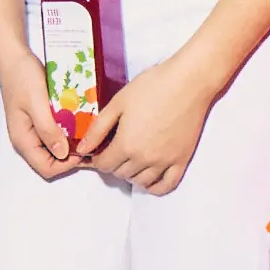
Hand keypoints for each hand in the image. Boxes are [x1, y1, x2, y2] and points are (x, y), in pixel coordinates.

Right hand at [0, 43, 83, 181]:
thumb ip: (48, 129)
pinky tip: (79, 121)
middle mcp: (27, 140)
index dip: (67, 164)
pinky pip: (56, 134)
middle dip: (72, 156)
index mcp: (23, 140)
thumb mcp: (37, 103)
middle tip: (91, 141)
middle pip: (52, 161)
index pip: (46, 168)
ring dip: (72, 144)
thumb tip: (63, 154)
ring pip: (55, 148)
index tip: (84, 148)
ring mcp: (33, 130)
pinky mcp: (40, 120)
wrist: (15, 57)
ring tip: (88, 132)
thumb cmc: (23, 77)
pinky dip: (68, 132)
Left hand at [78, 52, 218, 194]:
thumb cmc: (152, 87)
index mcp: (126, 144)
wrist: (188, 82)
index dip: (98, 158)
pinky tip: (149, 176)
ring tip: (132, 159)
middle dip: (114, 164)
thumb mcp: (117, 103)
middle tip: (116, 149)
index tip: (100, 150)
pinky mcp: (182, 160)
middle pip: (121, 174)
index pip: (104, 165)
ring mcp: (165, 162)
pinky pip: (166, 185)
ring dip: (132, 174)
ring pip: (141, 182)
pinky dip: (155, 186)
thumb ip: (97, 129)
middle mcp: (144, 158)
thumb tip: (82, 150)